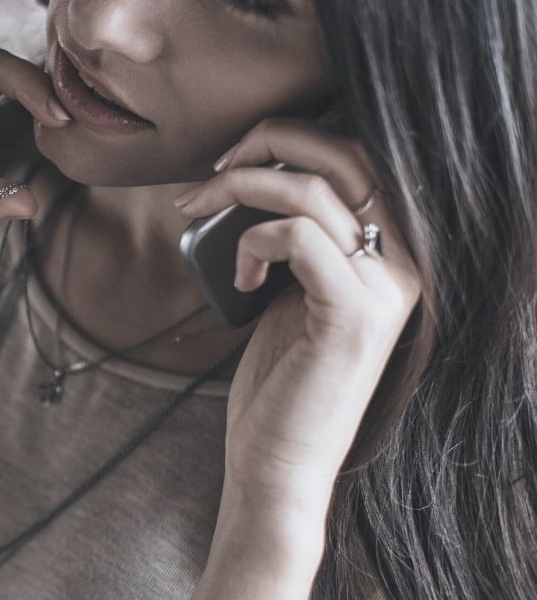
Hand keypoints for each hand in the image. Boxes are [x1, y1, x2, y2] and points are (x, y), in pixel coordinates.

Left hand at [173, 119, 421, 561]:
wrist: (278, 463)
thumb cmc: (276, 382)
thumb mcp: (288, 292)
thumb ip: (295, 238)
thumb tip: (251, 176)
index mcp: (396, 254)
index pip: (362, 154)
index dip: (297, 136)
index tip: (232, 159)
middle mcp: (406, 264)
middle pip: (348, 152)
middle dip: (270, 140)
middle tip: (211, 168)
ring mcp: (385, 288)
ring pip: (313, 190)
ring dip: (238, 187)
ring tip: (194, 210)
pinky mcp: (351, 313)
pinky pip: (298, 235)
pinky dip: (251, 241)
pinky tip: (238, 276)